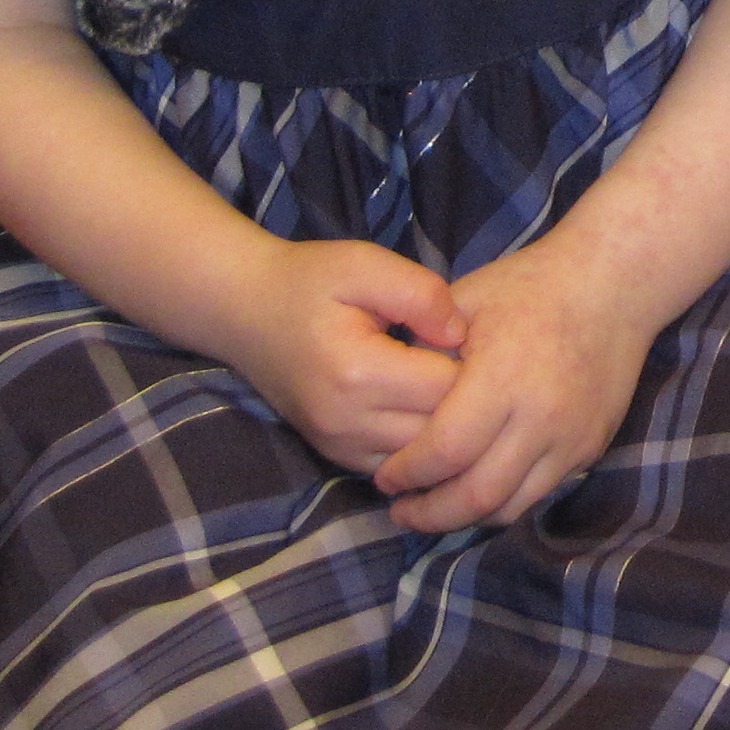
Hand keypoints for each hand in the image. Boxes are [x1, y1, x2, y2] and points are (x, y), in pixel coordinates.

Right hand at [207, 237, 470, 477]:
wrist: (246, 311)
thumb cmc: (309, 280)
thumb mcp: (366, 264)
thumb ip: (421, 294)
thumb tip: (461, 335)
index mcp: (358, 373)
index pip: (446, 390)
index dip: (476, 366)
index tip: (483, 340)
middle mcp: (346, 422)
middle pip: (438, 433)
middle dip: (468, 404)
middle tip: (478, 366)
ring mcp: (337, 445)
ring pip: (420, 458)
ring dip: (444, 430)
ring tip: (454, 387)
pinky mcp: (335, 455)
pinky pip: (395, 465)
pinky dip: (418, 444)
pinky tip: (426, 408)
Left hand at [370, 234, 657, 532]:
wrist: (614, 283)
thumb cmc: (531, 286)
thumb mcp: (465, 302)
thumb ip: (422, 351)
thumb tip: (386, 399)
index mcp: (502, 378)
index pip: (443, 452)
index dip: (407, 473)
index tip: (385, 476)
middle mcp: (540, 417)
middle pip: (476, 495)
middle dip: (429, 514)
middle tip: (401, 510)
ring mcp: (571, 437)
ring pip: (510, 506)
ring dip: (466, 516)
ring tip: (436, 508)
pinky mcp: (591, 445)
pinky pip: (540, 491)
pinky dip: (505, 499)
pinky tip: (480, 486)